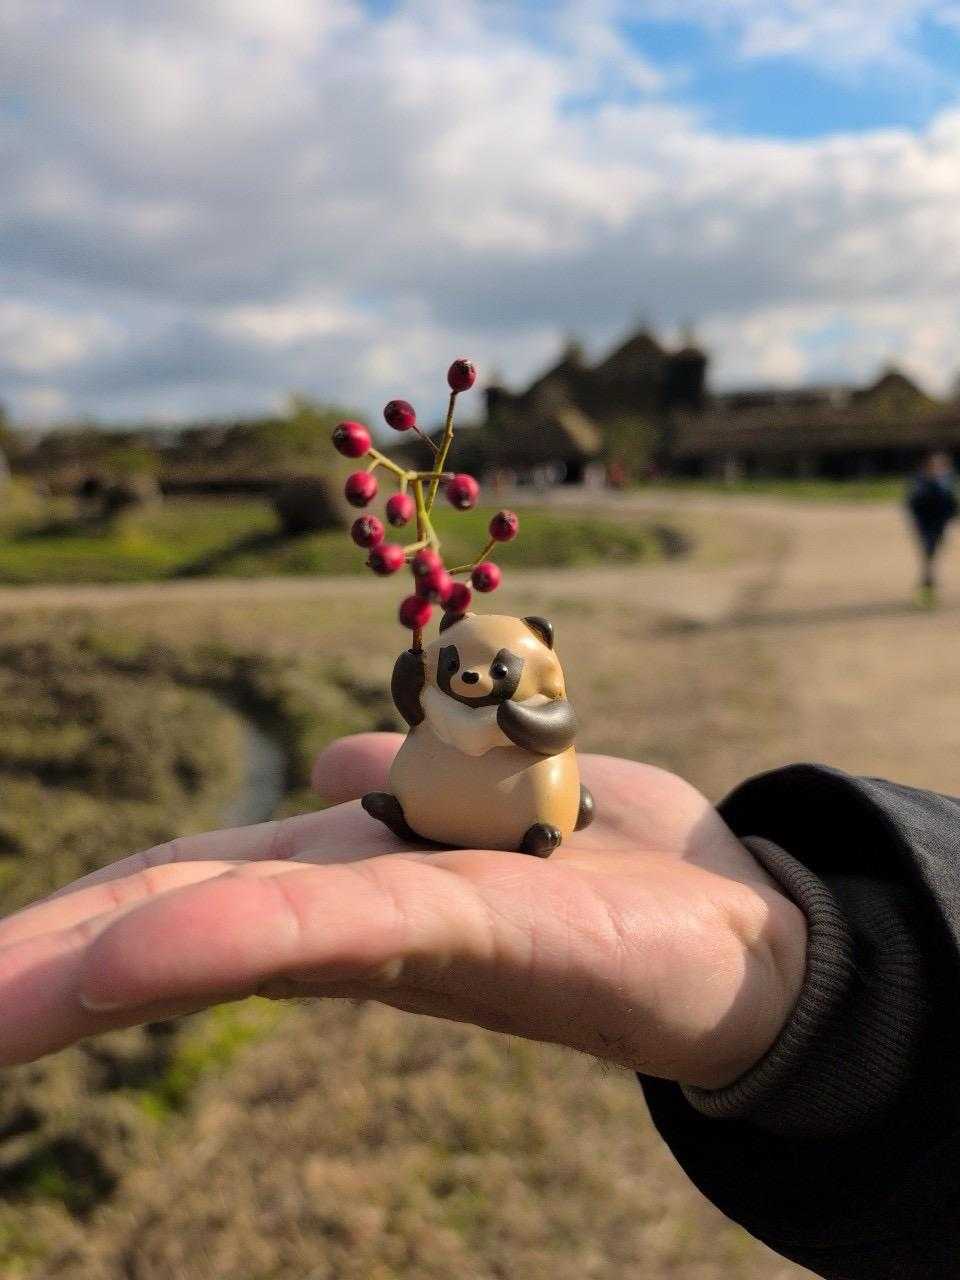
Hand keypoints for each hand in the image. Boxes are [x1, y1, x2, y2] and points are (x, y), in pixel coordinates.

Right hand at [0, 735, 806, 1088]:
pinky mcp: (495, 928)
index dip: (71, 914)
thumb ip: (396, 780)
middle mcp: (356, 912)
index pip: (181, 884)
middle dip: (38, 964)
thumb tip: (325, 772)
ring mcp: (414, 929)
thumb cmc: (604, 857)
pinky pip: (350, 925)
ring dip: (95, 965)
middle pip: (172, 919)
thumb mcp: (480, 790)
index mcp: (344, 873)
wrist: (741, 928)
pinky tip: (134, 961)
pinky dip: (237, 937)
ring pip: (236, 933)